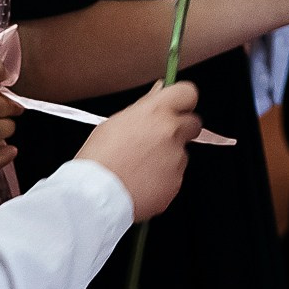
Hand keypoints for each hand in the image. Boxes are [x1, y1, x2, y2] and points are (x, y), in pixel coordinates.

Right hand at [78, 79, 203, 220]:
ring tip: (140, 166)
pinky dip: (163, 178)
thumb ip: (144, 106)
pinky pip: (175, 175)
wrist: (95, 196)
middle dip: (180, 129)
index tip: (175, 106)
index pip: (187, 93)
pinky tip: (142, 181)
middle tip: (157, 139)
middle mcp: (171, 133)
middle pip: (193, 123)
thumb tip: (159, 91)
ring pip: (182, 152)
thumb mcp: (115, 122)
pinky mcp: (176, 183)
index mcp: (156, 112)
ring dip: (168, 156)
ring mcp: (176, 159)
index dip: (181, 100)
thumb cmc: (98, 159)